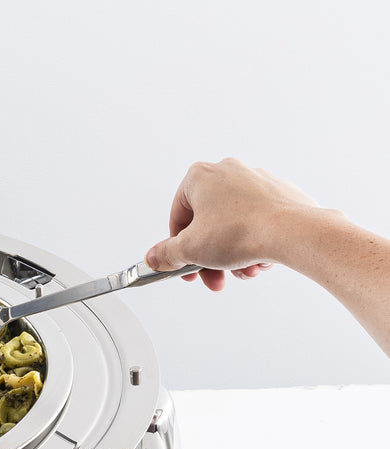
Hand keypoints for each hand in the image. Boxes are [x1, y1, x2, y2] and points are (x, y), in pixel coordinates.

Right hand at [145, 157, 326, 291]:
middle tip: (211, 276)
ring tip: (240, 271)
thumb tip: (155, 257)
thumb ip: (166, 254)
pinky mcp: (281, 193)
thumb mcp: (189, 250)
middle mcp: (229, 172)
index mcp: (200, 176)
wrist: (292, 232)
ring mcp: (258, 181)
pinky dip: (253, 242)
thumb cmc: (241, 232)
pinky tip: (257, 260)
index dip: (177, 246)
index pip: (178, 216)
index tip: (181, 263)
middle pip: (207, 223)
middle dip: (208, 255)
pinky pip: (258, 222)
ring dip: (232, 254)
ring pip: (233, 225)